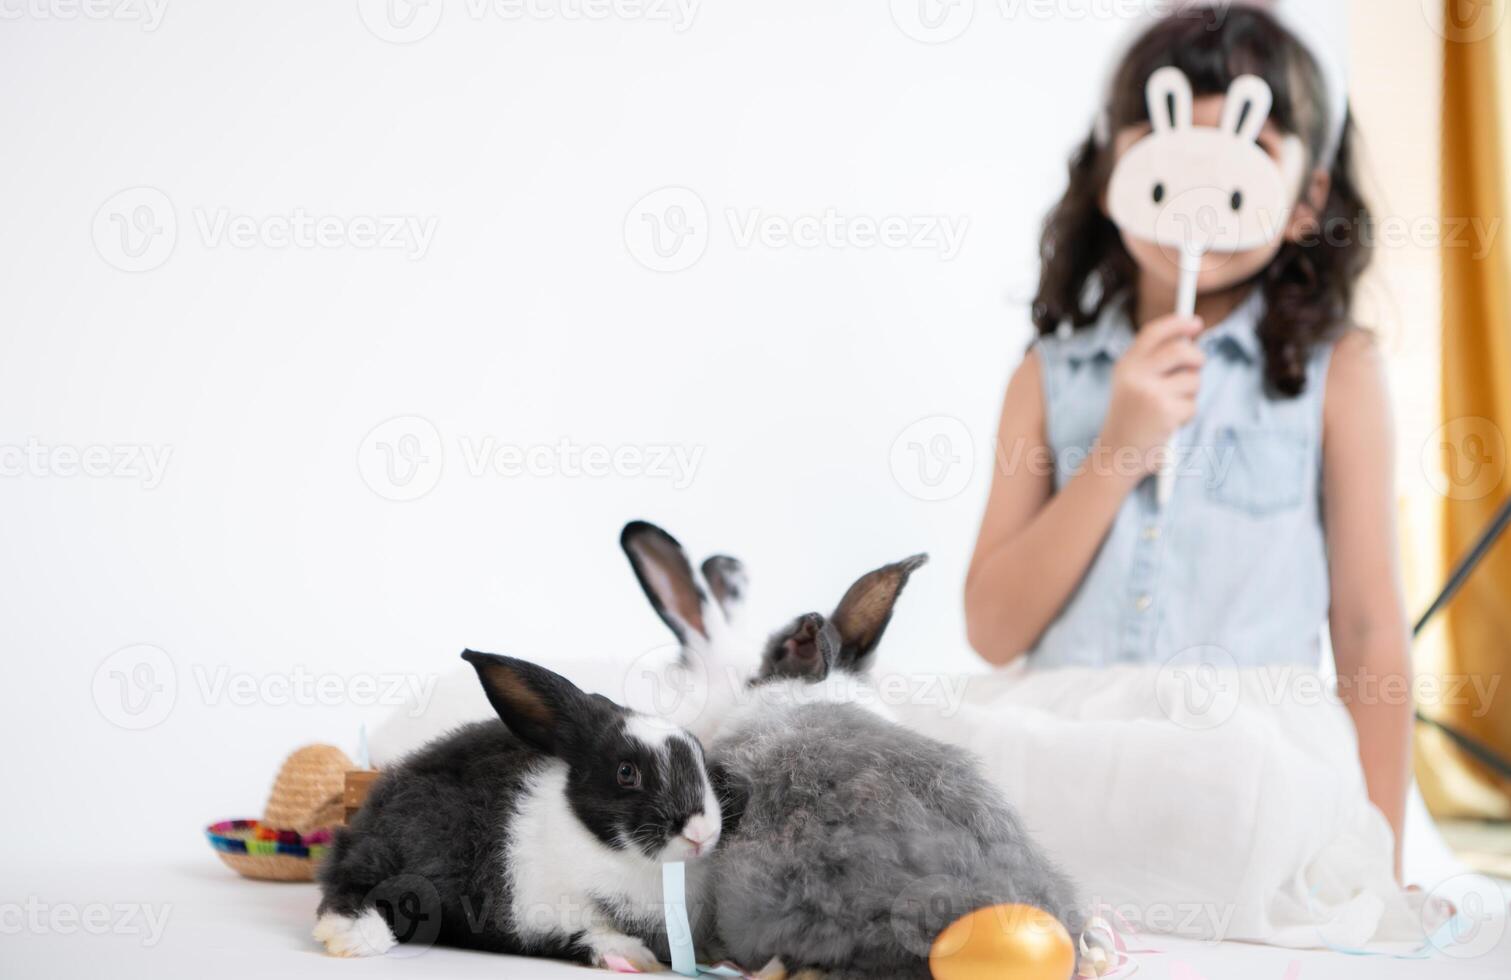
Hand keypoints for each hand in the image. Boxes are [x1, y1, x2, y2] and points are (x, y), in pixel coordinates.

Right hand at [1098, 314, 1204, 477]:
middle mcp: (1135, 375)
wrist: (1116, 455)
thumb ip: (1153, 362)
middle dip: (1197, 357)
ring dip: (1190, 394)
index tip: (1195, 322)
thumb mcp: (1131, 384)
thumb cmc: (1130, 418)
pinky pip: (1192, 405)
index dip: (1177, 323)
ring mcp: (1151, 393)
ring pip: (1192, 379)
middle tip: (1198, 365)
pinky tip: (1168, 424)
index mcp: (1125, 366)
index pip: (1153, 332)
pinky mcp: (1166, 413)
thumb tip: (1188, 341)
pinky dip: (1186, 415)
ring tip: (1171, 408)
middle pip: (1181, 350)